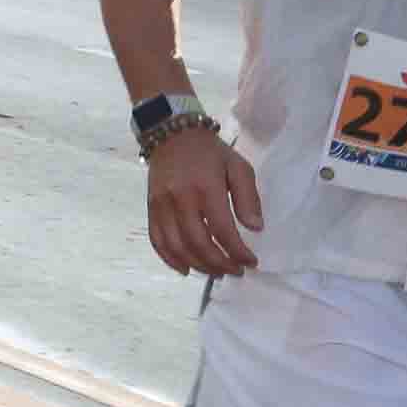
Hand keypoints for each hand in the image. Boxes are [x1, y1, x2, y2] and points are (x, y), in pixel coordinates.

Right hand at [145, 122, 261, 274]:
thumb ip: (247, 198)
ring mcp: (162, 206)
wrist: (172, 135)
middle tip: (235, 271)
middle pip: (199, 243)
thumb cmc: (211, 153)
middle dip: (219, 263)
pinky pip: (157, 241)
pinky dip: (171, 259)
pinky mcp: (151, 209)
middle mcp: (181, 199)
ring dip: (198, 265)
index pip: (222, 230)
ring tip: (215, 272)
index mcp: (206, 188)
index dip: (237, 251)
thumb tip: (255, 228)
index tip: (250, 262)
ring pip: (177, 247)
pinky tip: (186, 269)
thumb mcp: (238, 167)